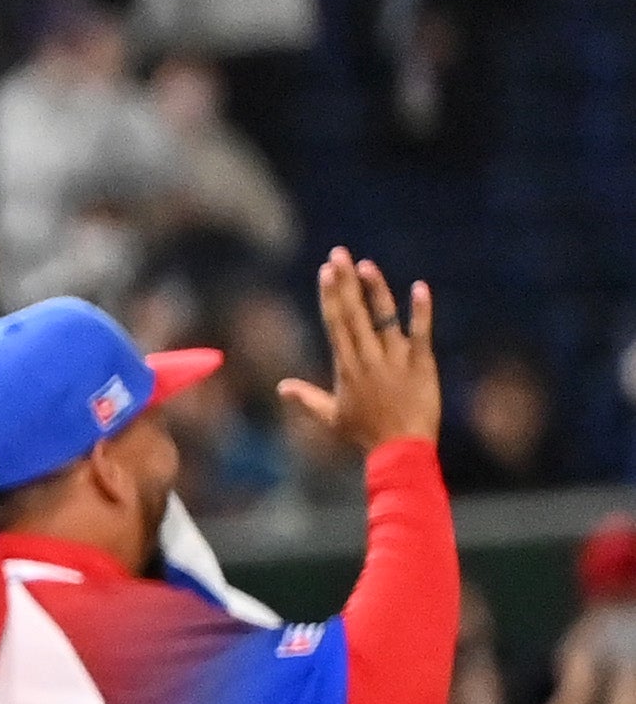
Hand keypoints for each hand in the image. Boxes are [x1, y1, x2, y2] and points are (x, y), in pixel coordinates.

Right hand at [280, 251, 440, 456]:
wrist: (400, 449)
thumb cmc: (364, 435)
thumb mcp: (331, 417)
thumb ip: (307, 398)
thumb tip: (282, 387)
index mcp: (346, 367)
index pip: (336, 322)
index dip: (331, 295)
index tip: (326, 271)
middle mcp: (368, 358)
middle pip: (354, 313)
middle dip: (345, 282)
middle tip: (339, 254)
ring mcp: (395, 360)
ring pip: (383, 318)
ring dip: (375, 290)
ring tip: (367, 265)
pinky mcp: (421, 364)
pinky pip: (421, 333)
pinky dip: (421, 311)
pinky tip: (419, 288)